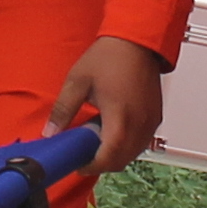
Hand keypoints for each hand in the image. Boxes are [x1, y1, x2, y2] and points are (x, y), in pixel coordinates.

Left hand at [44, 35, 165, 175]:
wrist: (136, 40)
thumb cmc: (109, 56)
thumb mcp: (77, 82)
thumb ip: (63, 110)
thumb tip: (50, 132)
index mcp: (119, 117)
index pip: (108, 157)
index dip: (92, 166)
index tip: (79, 165)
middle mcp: (139, 123)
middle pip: (122, 160)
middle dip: (102, 163)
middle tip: (85, 155)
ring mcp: (150, 121)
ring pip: (134, 153)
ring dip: (116, 155)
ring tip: (98, 141)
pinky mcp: (156, 116)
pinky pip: (142, 141)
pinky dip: (128, 145)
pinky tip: (114, 131)